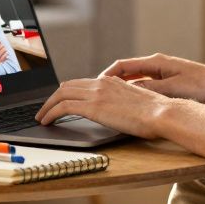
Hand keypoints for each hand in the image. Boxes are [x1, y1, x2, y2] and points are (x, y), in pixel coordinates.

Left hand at [34, 76, 176, 138]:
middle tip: (45, 109)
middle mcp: (101, 83)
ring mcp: (96, 93)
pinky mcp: (93, 106)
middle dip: (53, 98)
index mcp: (111, 81)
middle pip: (67, 86)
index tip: (59, 101)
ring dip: (47, 106)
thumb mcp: (135, 103)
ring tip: (41, 117)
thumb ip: (122, 103)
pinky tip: (47, 122)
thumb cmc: (156, 114)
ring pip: (60, 94)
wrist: (162, 113)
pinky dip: (51, 113)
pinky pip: (63, 107)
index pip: (81, 82)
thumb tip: (116, 113)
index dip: (66, 92)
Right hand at [100, 53, 204, 103]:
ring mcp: (162, 70)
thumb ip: (149, 89)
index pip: (123, 65)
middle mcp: (157, 63)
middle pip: (126, 70)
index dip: (107, 75)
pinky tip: (131, 100)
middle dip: (110, 80)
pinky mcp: (168, 78)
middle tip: (97, 92)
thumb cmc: (201, 85)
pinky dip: (134, 89)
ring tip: (109, 97)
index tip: (95, 84)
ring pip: (135, 77)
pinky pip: (145, 82)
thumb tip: (127, 91)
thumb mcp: (172, 89)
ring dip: (122, 85)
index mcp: (155, 62)